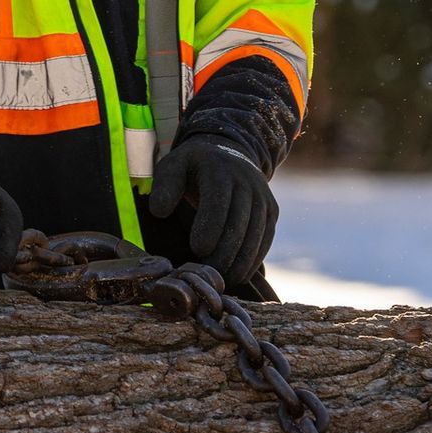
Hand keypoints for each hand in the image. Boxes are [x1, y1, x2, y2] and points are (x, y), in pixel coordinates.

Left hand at [147, 135, 277, 287]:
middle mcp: (246, 181)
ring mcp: (262, 196)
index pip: (218, 201)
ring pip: (256, 234)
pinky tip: (239, 274)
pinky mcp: (271, 210)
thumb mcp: (173, 166)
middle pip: (239, 222)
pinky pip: (266, 238)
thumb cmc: (193, 167)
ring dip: (241, 261)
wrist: (229, 153)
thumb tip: (159, 211)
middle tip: (208, 273)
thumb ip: (164, 186)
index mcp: (219, 169)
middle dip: (224, 252)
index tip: (197, 250)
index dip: (210, 227)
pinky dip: (254, 259)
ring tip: (222, 279)